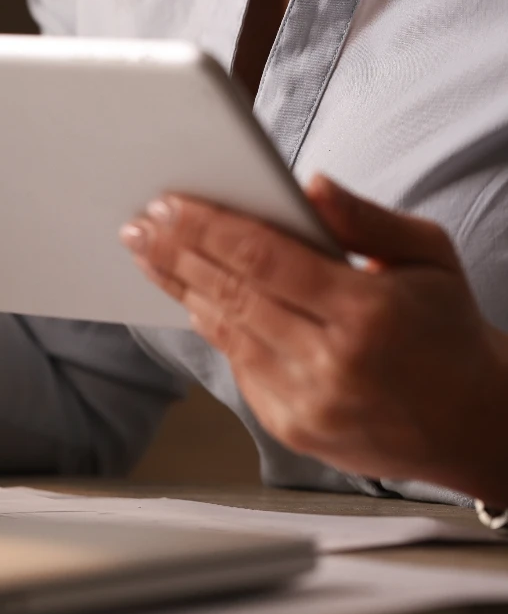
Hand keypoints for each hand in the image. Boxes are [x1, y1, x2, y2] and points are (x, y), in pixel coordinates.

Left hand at [120, 176, 507, 503]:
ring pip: (225, 331)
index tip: (168, 204)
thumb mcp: (429, 256)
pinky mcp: (292, 429)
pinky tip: (191, 297)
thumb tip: (309, 185)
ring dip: (181, 288)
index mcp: (368, 312)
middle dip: (177, 253)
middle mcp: (332, 362)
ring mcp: (307, 401)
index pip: (265, 258)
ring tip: (149, 254)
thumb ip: (365, 218)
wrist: (475, 426)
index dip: (207, 228)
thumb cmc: (448, 332)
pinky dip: (213, 327)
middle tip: (139, 224)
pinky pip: (239, 365)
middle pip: (232, 294)